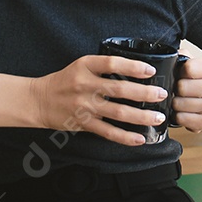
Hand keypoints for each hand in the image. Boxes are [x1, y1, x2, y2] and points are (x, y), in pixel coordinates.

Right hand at [31, 54, 168, 145]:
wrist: (39, 100)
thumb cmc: (65, 81)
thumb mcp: (81, 66)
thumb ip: (103, 67)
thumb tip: (136, 71)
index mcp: (85, 66)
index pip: (112, 64)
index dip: (133, 67)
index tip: (150, 70)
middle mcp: (85, 85)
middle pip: (119, 89)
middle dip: (144, 93)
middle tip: (162, 94)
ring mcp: (84, 106)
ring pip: (118, 112)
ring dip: (141, 116)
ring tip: (158, 117)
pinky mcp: (83, 123)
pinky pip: (108, 132)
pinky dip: (125, 137)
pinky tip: (140, 138)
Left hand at [173, 58, 201, 132]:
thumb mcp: (198, 63)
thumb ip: (183, 57)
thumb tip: (168, 58)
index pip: (189, 68)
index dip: (180, 71)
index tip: (182, 74)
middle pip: (183, 87)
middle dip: (176, 88)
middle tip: (180, 89)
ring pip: (180, 104)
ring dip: (175, 102)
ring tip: (181, 99)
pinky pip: (182, 118)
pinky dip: (178, 115)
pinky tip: (184, 111)